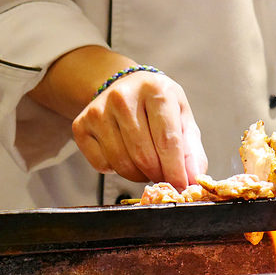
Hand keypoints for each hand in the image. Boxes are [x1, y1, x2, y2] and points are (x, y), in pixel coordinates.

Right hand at [72, 70, 207, 189]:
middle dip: (158, 174)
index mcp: (155, 90)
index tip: (182, 188)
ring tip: (147, 165)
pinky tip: (124, 154)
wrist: (125, 87)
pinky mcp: (81, 125)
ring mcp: (98, 110)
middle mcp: (123, 97)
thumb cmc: (158, 106)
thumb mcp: (182, 118)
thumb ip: (191, 150)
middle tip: (164, 177)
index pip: (167, 141)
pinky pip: (101, 165)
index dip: (175, 170)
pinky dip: (116, 170)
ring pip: (122, 163)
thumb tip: (194, 178)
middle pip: (143, 155)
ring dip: (138, 175)